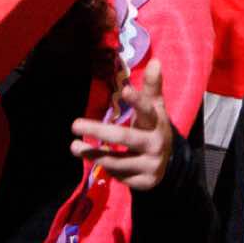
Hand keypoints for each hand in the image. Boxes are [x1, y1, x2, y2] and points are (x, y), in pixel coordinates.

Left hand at [71, 60, 173, 190]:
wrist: (169, 161)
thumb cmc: (152, 127)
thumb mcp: (154, 108)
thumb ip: (152, 87)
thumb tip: (156, 61)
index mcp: (157, 122)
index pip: (147, 110)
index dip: (136, 101)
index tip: (123, 90)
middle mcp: (156, 143)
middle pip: (124, 137)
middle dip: (98, 131)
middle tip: (75, 124)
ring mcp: (152, 164)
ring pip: (118, 161)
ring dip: (94, 154)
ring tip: (74, 147)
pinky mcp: (145, 182)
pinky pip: (119, 176)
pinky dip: (107, 169)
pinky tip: (97, 161)